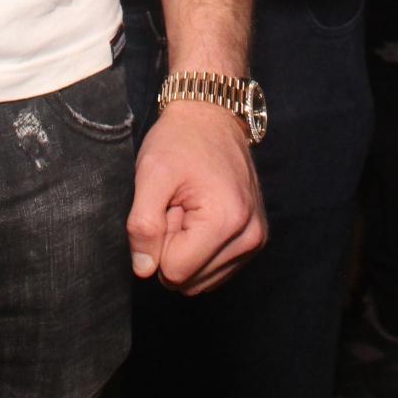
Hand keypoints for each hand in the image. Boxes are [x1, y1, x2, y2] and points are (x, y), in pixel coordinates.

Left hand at [127, 102, 265, 293]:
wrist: (212, 116)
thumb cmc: (180, 140)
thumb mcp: (151, 174)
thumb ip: (142, 225)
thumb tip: (145, 270)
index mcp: (226, 220)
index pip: (174, 272)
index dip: (160, 241)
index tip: (169, 206)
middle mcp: (250, 236)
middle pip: (190, 282)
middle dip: (174, 248)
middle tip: (177, 206)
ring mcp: (255, 239)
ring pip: (201, 281)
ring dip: (187, 249)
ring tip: (189, 208)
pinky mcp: (255, 239)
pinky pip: (215, 271)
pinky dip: (201, 248)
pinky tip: (202, 214)